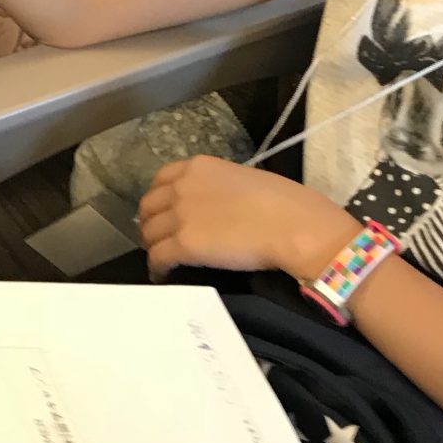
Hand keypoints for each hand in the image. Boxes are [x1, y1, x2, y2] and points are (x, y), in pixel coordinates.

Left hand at [137, 156, 361, 282]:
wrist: (293, 226)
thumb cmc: (283, 203)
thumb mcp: (242, 180)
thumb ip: (219, 188)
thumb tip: (215, 205)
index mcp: (198, 167)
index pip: (161, 180)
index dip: (160, 199)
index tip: (164, 213)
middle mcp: (181, 186)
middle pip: (149, 206)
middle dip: (151, 223)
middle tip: (159, 239)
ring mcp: (179, 215)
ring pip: (149, 232)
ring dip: (153, 246)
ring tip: (162, 260)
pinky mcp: (183, 244)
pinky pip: (157, 258)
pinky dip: (157, 268)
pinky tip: (164, 276)